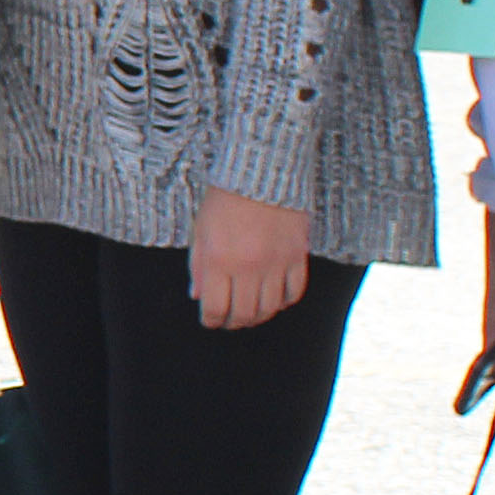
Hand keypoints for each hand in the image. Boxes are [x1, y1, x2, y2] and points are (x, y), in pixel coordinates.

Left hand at [187, 186, 312, 330]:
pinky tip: (275, 300)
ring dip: (259, 316)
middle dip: (234, 322)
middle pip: (244, 313)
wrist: (261, 172)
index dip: (211, 320)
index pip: (215, 308)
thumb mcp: (201, 230)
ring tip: (251, 313)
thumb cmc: (224, 200)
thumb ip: (198, 266)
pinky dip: (284, 302)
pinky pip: (294, 292)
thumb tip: (198, 296)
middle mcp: (248, 267)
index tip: (210, 320)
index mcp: (218, 261)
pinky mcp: (297, 256)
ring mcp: (275, 263)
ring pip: (270, 308)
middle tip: (230, 321)